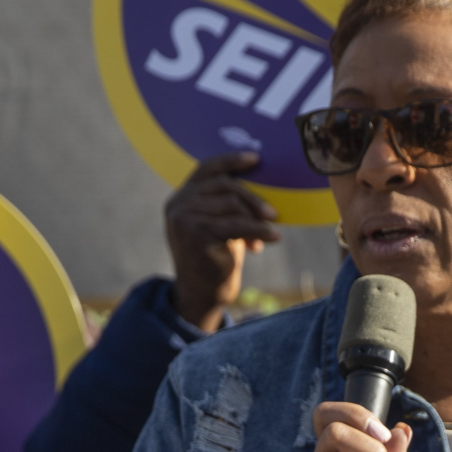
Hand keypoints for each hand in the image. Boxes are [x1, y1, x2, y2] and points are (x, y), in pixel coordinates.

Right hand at [167, 152, 279, 329]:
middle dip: (252, 197)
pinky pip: (236, 225)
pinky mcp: (195, 234)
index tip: (256, 159)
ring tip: (270, 231)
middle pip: (224, 185)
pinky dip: (258, 230)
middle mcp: (178, 203)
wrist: (202, 292)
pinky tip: (273, 237)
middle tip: (273, 212)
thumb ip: (228, 202)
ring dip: (256, 218)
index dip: (231, 160)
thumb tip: (260, 179)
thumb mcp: (219, 223)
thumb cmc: (216, 256)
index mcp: (181, 196)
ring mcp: (184, 218)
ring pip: (232, 204)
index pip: (206, 168)